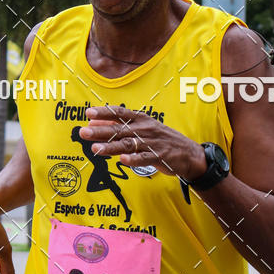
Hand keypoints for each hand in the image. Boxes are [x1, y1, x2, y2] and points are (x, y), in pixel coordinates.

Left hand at [79, 105, 206, 181]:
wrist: (188, 153)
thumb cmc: (161, 140)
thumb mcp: (143, 128)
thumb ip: (120, 126)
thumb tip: (96, 122)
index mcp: (141, 120)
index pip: (120, 113)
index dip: (104, 113)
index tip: (88, 113)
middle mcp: (145, 129)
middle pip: (120, 129)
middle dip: (101, 131)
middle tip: (84, 132)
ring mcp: (152, 143)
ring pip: (128, 144)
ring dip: (111, 147)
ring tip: (96, 149)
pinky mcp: (159, 157)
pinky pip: (144, 158)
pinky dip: (133, 160)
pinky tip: (122, 160)